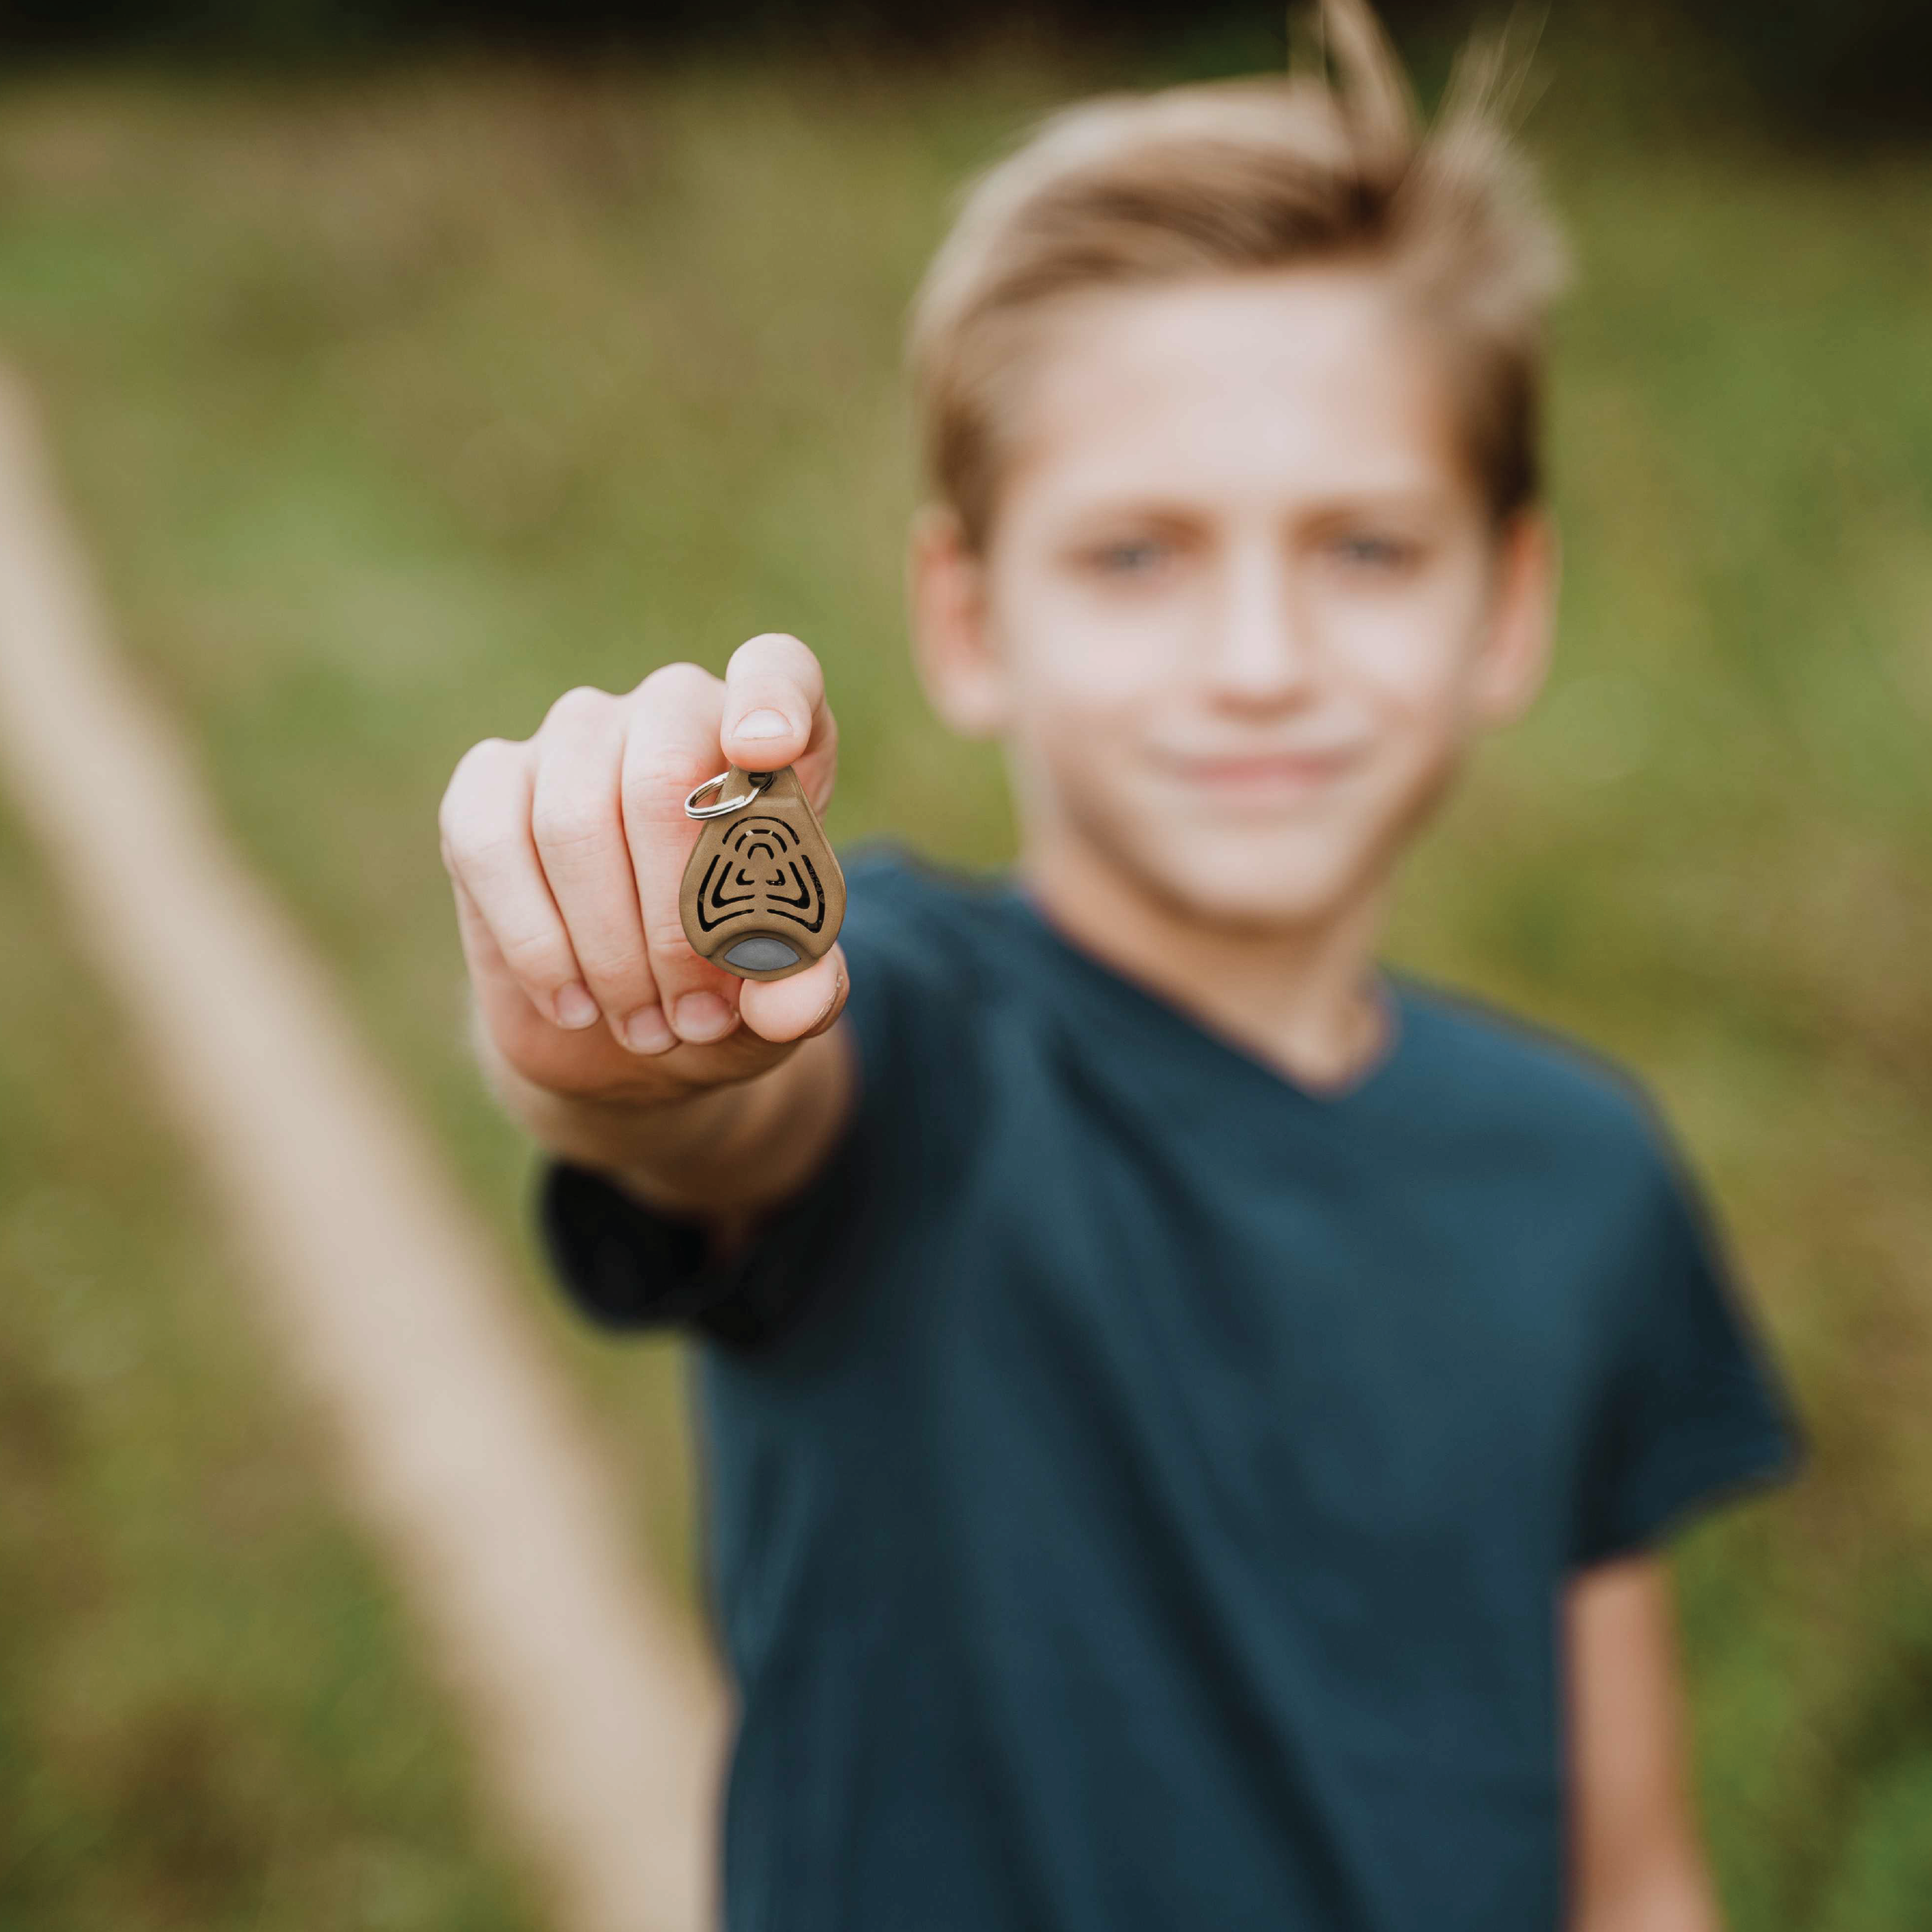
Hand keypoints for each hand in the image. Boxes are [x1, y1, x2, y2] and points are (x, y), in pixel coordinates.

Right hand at [438, 633, 845, 1105]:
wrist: (628, 1027)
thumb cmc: (728, 987)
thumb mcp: (785, 1001)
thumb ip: (805, 992)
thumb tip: (794, 1000)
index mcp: (776, 739)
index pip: (777, 670)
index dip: (770, 700)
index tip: (767, 751)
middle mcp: (672, 711)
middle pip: (663, 775)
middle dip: (678, 918)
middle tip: (696, 1016)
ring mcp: (575, 737)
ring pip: (575, 821)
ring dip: (611, 949)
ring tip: (648, 1028)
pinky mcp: (487, 783)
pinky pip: (491, 844)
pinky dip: (536, 941)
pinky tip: (574, 1004)